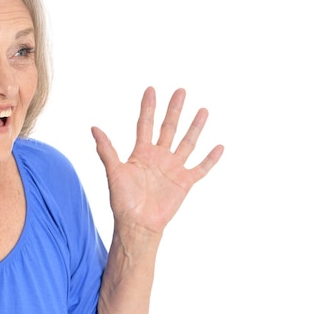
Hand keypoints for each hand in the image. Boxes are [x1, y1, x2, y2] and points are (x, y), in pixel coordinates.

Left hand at [91, 87, 223, 235]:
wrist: (137, 224)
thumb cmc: (123, 201)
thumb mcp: (114, 172)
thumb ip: (106, 150)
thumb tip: (94, 128)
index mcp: (141, 153)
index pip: (145, 124)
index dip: (148, 108)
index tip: (151, 89)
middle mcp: (159, 157)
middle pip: (169, 128)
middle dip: (174, 109)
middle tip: (181, 90)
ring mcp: (173, 168)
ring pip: (187, 143)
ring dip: (195, 127)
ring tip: (203, 110)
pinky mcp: (185, 182)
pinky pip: (201, 168)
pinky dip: (210, 158)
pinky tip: (219, 146)